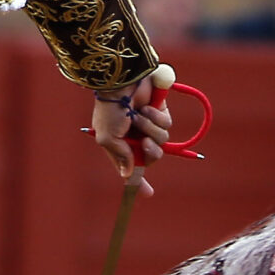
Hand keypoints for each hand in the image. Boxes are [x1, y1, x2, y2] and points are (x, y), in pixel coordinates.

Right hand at [91, 64, 173, 193]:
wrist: (122, 81)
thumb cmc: (109, 109)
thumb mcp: (107, 137)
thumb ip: (120, 157)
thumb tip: (128, 175)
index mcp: (119, 144)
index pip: (131, 168)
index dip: (139, 182)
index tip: (148, 193)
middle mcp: (135, 136)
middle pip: (152, 157)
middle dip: (151, 153)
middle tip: (145, 143)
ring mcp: (148, 124)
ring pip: (161, 141)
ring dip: (150, 129)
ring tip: (139, 116)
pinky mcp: (160, 111)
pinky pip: (167, 125)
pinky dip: (157, 117)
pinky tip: (147, 108)